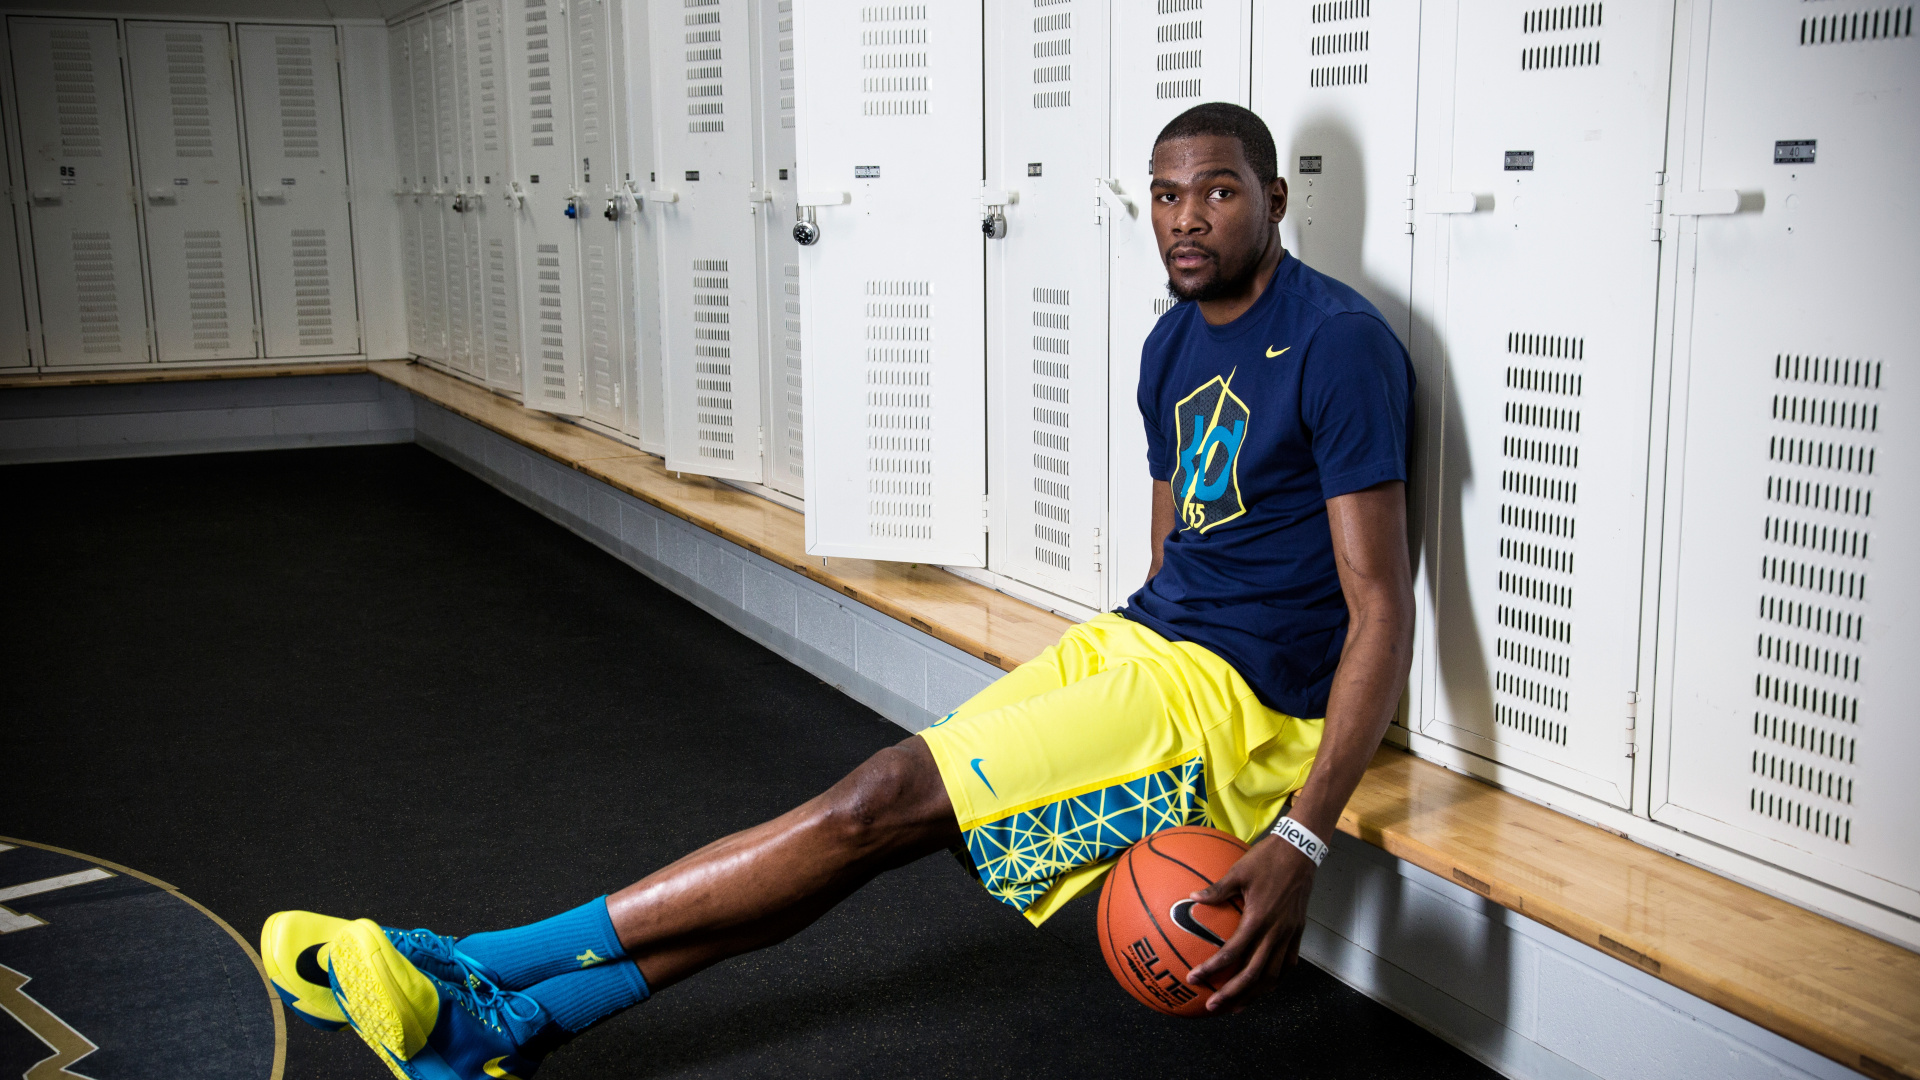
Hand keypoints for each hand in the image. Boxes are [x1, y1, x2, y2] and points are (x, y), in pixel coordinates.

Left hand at [1182, 835, 1315, 1012]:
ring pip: (1274, 975)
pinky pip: (1288, 964)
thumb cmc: (1267, 858)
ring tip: (1237, 1007)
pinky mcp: (1298, 932)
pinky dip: (1275, 979)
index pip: (1233, 953)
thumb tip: (1191, 897)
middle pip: (1255, 974)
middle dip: (1233, 994)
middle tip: (1213, 1007)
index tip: (1194, 979)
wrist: (1301, 852)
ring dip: (1255, 994)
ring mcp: (1290, 934)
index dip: (1212, 969)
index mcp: (1258, 919)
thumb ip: (1216, 889)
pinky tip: (1263, 985)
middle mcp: (1276, 932)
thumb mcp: (1238, 871)